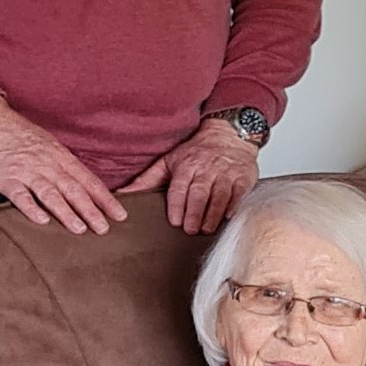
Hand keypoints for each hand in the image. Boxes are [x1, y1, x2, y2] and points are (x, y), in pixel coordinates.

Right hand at [0, 95, 125, 234]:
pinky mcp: (5, 178)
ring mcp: (26, 171)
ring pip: (50, 193)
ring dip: (66, 212)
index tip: (120, 215)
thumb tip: (84, 185)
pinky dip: (31, 208)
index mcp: (60, 156)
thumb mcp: (48, 145)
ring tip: (79, 229)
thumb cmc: (19, 135)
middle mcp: (47, 164)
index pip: (88, 180)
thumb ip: (64, 165)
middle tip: (104, 229)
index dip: (105, 199)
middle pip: (73, 189)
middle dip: (91, 210)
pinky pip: (20, 195)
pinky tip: (42, 221)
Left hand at [121, 119, 258, 234]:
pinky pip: (239, 194)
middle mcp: (206, 169)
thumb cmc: (197, 153)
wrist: (229, 135)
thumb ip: (146, 180)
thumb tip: (122, 193)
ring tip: (207, 229)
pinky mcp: (243, 177)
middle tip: (190, 230)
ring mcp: (226, 173)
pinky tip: (228, 218)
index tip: (175, 221)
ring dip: (213, 214)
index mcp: (186, 166)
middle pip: (199, 192)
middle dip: (195, 212)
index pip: (180, 187)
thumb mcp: (169, 162)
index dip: (177, 204)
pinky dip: (234, 206)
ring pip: (219, 195)